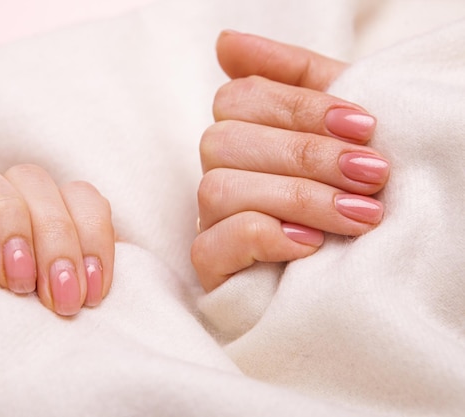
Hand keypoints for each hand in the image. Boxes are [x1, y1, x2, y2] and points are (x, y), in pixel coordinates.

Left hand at [0, 160, 114, 315]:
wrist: (20, 391)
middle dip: (3, 224)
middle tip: (21, 287)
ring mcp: (19, 212)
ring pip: (33, 181)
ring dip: (57, 237)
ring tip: (68, 301)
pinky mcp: (69, 221)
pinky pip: (86, 198)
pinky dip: (96, 237)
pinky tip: (96, 287)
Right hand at [192, 31, 389, 290]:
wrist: (372, 268)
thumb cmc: (353, 189)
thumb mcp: (338, 126)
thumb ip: (292, 77)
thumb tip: (224, 42)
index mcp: (246, 134)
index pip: (240, 98)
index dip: (299, 107)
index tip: (365, 126)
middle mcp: (220, 173)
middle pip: (223, 141)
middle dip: (304, 155)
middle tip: (371, 174)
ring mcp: (211, 221)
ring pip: (217, 190)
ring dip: (296, 199)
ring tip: (360, 214)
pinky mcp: (211, 267)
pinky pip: (210, 246)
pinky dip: (263, 237)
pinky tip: (312, 246)